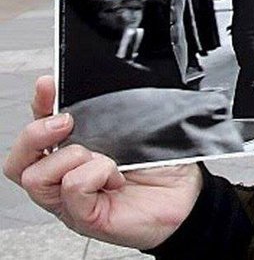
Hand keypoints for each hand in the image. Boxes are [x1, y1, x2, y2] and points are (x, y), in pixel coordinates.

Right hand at [3, 76, 202, 249]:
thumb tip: (99, 92)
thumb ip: (115, 112)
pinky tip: (115, 176)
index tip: (47, 84)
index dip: (39, 104)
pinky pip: (72, 189)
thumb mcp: (139, 127)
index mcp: (75, 149)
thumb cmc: (162, 162)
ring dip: (69, 158)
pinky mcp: (85, 216)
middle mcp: (66, 175)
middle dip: (35, 134)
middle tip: (65, 123)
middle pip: (20, 160)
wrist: (186, 194)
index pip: (40, 127)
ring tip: (99, 156)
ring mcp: (72, 198)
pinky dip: (95, 175)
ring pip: (35, 177)